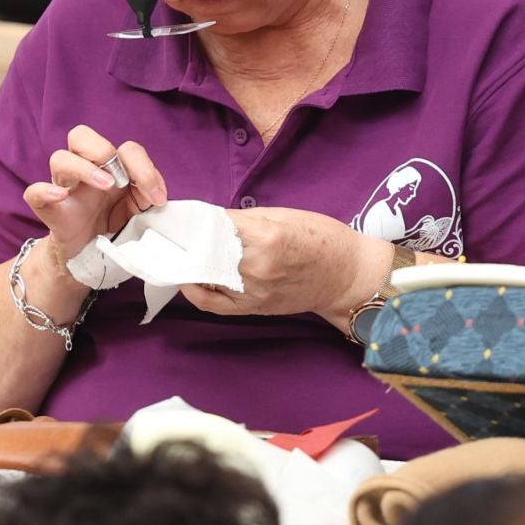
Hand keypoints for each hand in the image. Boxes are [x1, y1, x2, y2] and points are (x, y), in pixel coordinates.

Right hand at [22, 125, 167, 264]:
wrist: (91, 263)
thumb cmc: (115, 230)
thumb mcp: (140, 212)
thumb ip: (147, 196)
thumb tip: (156, 194)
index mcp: (110, 170)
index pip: (125, 149)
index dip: (144, 167)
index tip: (157, 197)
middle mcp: (85, 173)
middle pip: (80, 136)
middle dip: (102, 149)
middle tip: (120, 178)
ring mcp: (65, 190)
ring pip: (59, 158)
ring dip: (84, 168)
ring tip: (105, 186)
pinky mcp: (50, 212)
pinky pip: (34, 193)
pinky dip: (45, 191)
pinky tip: (61, 197)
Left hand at [180, 207, 389, 328]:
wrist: (347, 275)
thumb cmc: (322, 238)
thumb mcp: (285, 216)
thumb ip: (246, 219)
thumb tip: (213, 220)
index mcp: (267, 236)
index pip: (217, 225)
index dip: (200, 219)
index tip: (188, 215)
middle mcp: (257, 266)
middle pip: (207, 251)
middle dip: (191, 241)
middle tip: (177, 232)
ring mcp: (254, 291)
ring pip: (207, 278)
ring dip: (190, 264)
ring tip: (180, 252)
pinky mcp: (255, 308)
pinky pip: (214, 305)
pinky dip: (196, 292)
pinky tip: (188, 280)